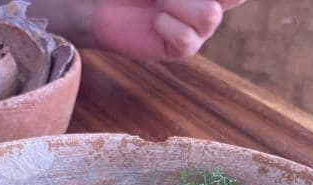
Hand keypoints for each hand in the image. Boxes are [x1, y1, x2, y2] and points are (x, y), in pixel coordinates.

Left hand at [32, 0, 247, 61]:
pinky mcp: (182, 50)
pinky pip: (186, 38)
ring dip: (178, 2)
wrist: (102, 4)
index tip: (173, 2)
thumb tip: (210, 0)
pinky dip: (166, 24)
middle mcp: (210, 5)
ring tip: (159, 1)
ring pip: (209, 16)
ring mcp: (199, 29)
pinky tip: (155, 22)